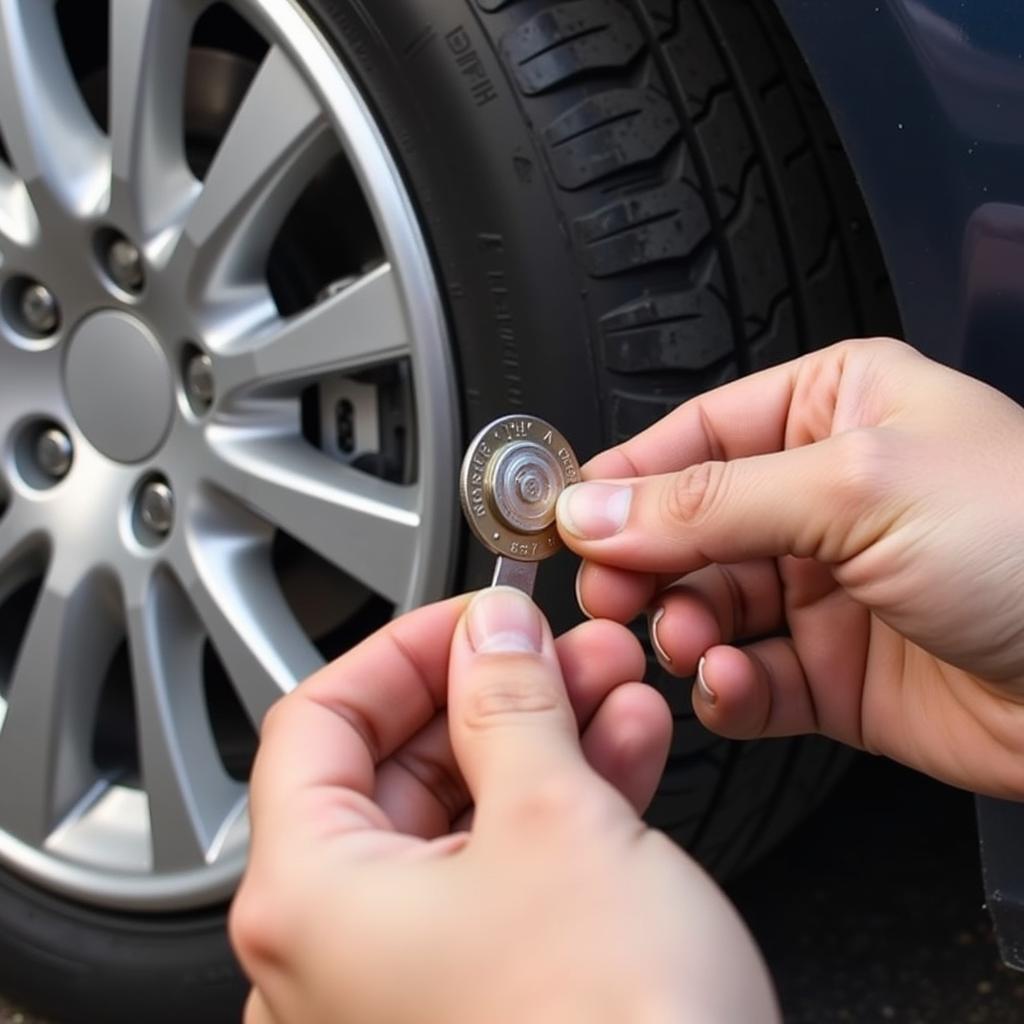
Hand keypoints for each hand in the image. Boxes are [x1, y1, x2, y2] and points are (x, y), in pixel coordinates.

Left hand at [230, 589, 776, 1023]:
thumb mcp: (556, 822)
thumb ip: (511, 702)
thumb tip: (493, 631)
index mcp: (307, 902)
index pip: (321, 720)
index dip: (405, 649)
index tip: (476, 616)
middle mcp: (334, 954)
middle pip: (402, 768)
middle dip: (497, 691)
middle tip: (566, 647)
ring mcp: (406, 986)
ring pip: (465, 820)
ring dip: (544, 741)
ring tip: (615, 687)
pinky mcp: (479, 1003)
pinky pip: (503, 880)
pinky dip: (560, 813)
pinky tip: (624, 755)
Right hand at [557, 338, 1023, 798]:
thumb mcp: (855, 487)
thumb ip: (708, 503)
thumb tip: (596, 506)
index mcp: (833, 411)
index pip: (691, 436)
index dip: (622, 480)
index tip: (563, 519)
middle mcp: (821, 495)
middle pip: (684, 526)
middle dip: (645, 564)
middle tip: (612, 593)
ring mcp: (823, 588)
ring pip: (705, 607)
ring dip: (683, 629)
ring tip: (689, 643)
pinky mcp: (830, 673)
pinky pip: (743, 677)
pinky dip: (724, 688)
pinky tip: (730, 687)